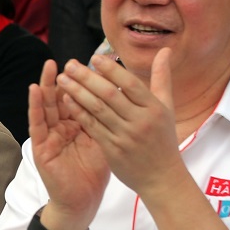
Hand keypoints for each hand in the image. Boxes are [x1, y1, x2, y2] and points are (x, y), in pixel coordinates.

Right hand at [28, 59, 108, 229]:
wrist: (82, 202)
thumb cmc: (93, 173)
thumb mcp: (106, 141)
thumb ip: (112, 119)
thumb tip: (129, 99)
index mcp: (78, 124)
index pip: (81, 97)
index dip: (86, 82)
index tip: (93, 63)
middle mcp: (61, 127)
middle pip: (62, 98)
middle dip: (66, 79)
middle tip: (70, 60)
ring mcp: (49, 136)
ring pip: (47, 106)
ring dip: (46, 86)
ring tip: (48, 67)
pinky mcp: (40, 146)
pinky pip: (37, 123)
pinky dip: (34, 106)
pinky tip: (34, 90)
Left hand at [56, 51, 183, 194]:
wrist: (162, 178)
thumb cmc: (163, 139)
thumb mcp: (167, 108)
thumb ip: (161, 78)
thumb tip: (164, 50)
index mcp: (154, 108)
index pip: (130, 84)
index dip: (111, 69)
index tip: (93, 57)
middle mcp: (140, 121)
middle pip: (110, 94)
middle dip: (87, 77)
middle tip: (69, 64)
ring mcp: (125, 136)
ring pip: (97, 109)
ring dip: (77, 92)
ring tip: (62, 79)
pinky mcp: (112, 149)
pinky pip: (92, 127)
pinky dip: (79, 112)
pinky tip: (66, 100)